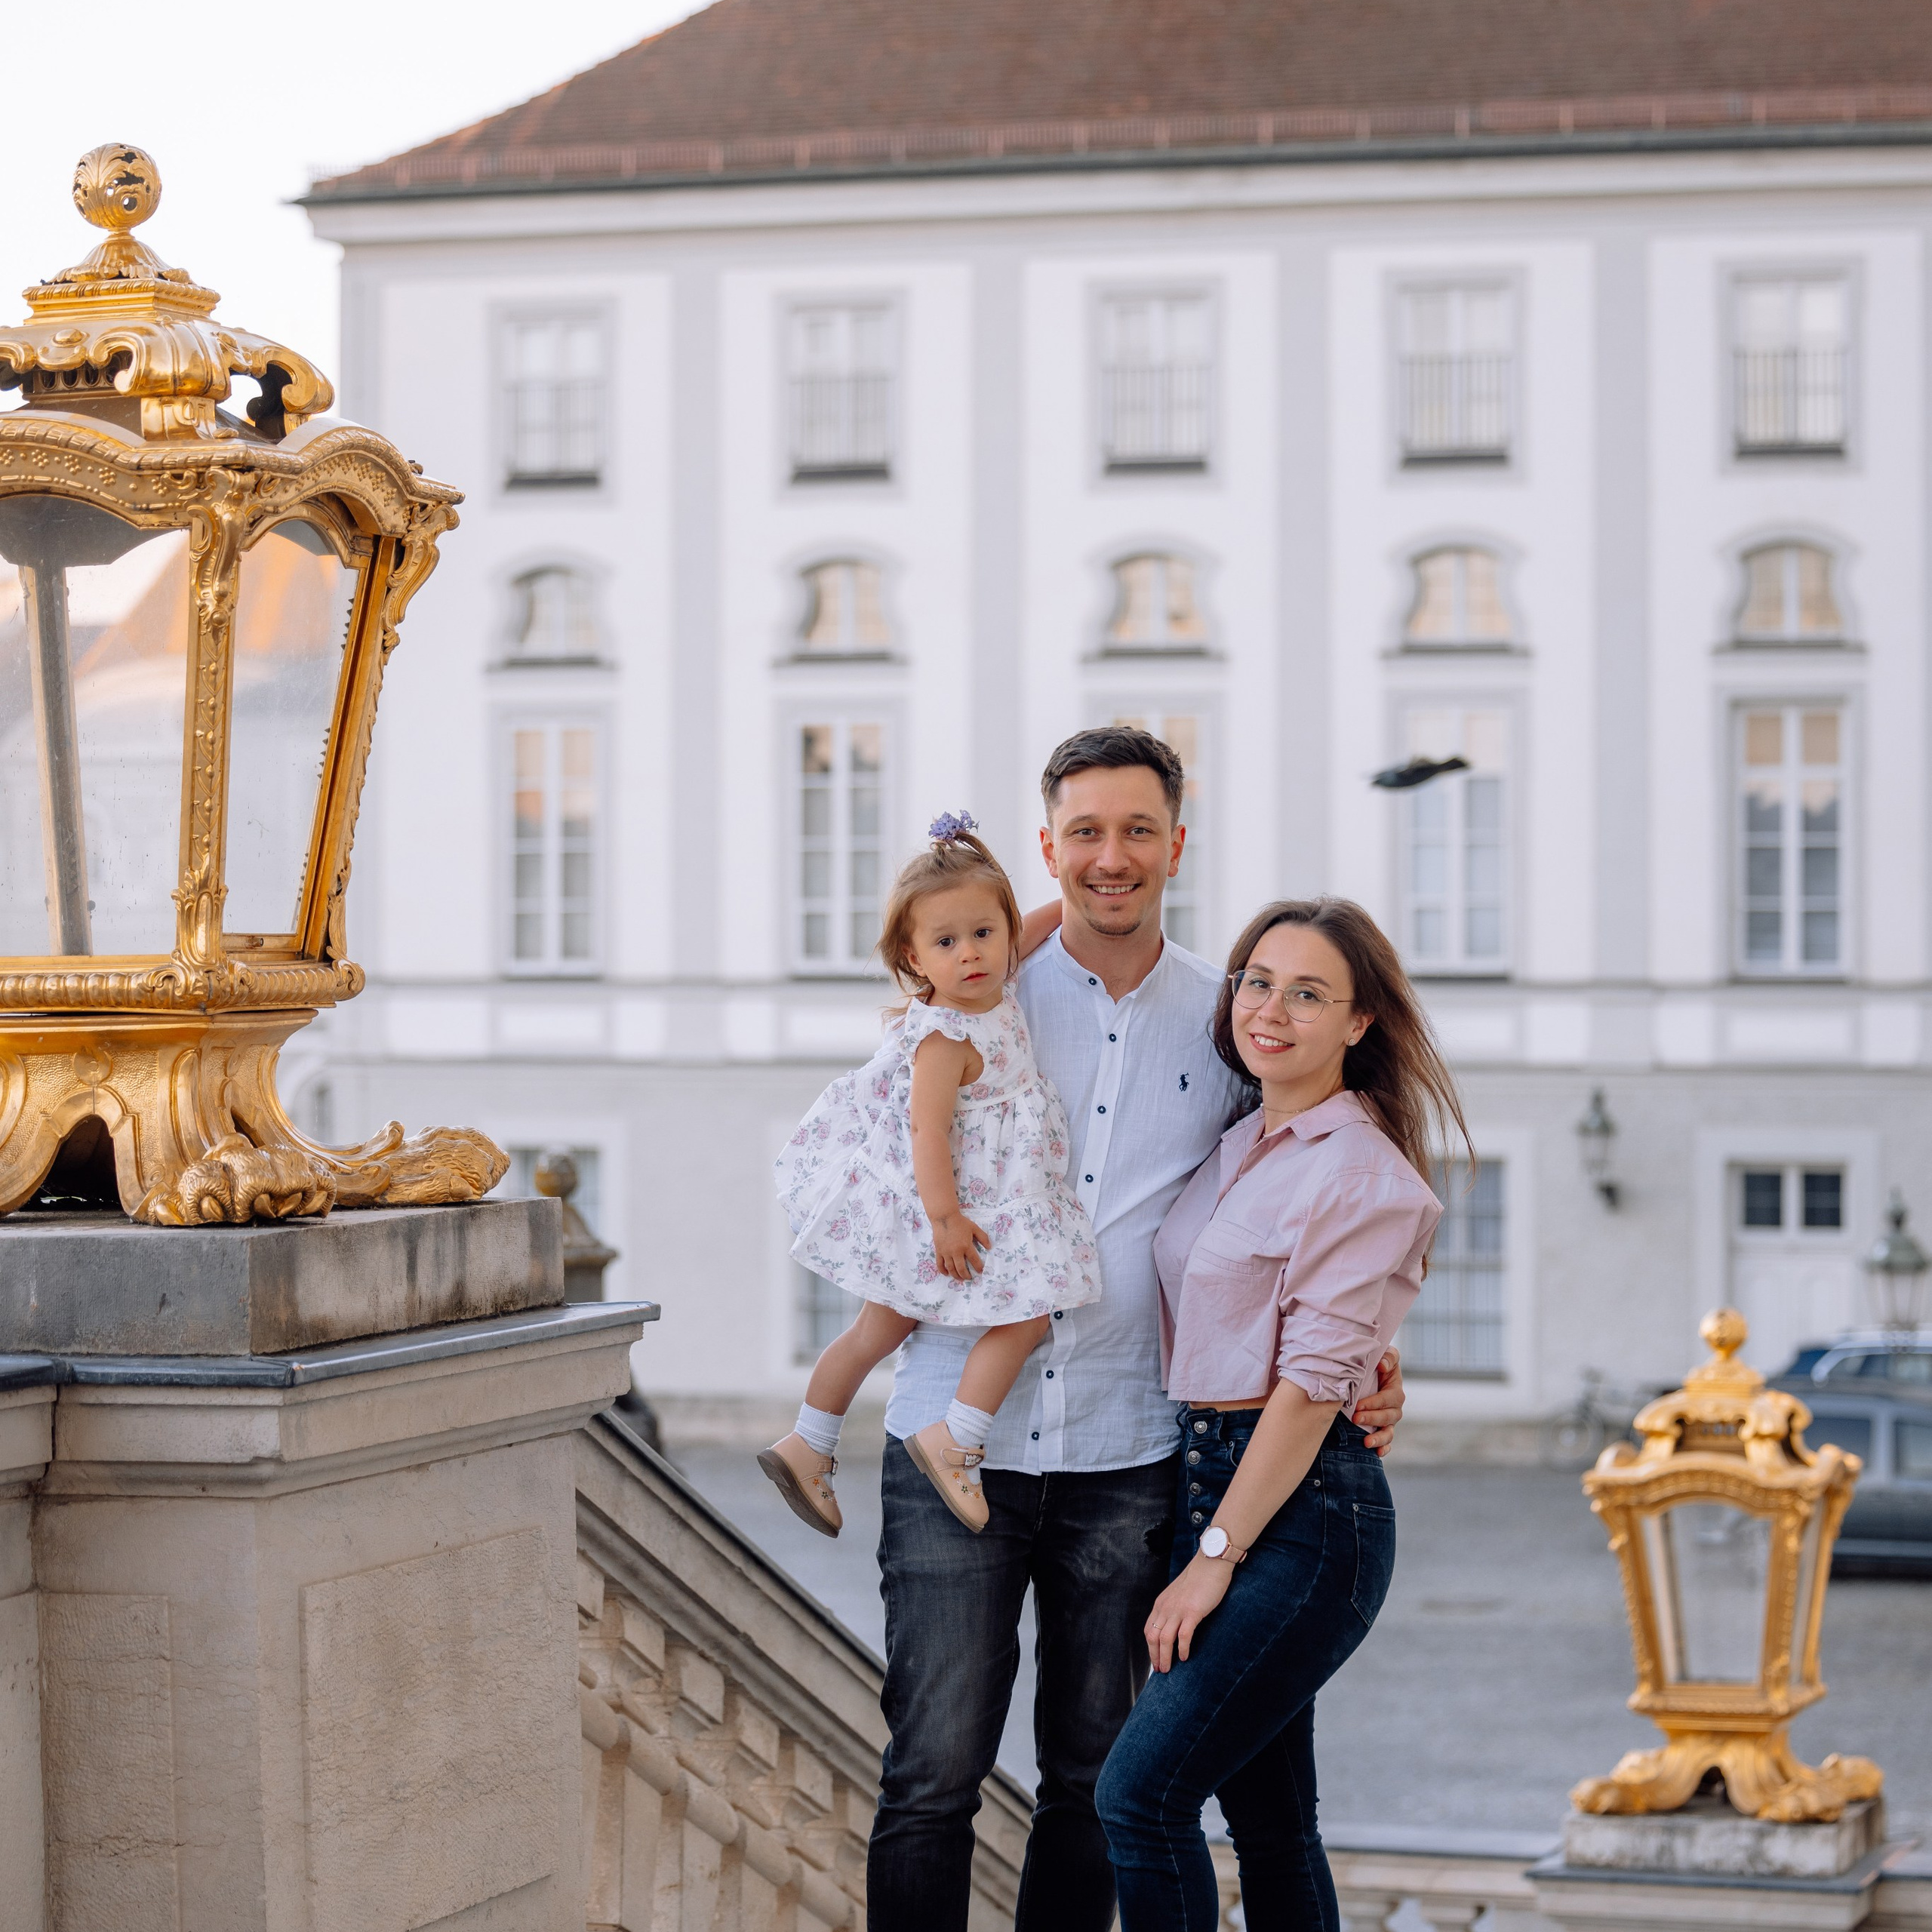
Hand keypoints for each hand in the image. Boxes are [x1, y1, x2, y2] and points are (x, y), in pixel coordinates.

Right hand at [931, 1210, 989, 1279]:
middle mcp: (956, 1251)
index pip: (974, 1260)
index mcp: (966, 1245)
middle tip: (969, 1278)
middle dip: (966, 1275)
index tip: (980, 1271)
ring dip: (956, 1276)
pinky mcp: (938, 1251)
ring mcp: (946, 1252)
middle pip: (961, 1268)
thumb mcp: (974, 1228)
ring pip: (951, 1268)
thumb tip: (989, 1247)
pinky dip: (943, 1271)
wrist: (944, 1217)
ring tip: (960, 1279)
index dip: (978, 1267)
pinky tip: (947, 1274)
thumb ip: (983, 1237)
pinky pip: (940, 1264)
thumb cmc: (960, 1222)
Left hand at [1144, 1552, 1234, 1672]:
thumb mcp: (1178, 1593)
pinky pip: (1184, 1636)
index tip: (1155, 1660)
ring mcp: (1179, 1610)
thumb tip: (1174, 1625)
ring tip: (1169, 1669)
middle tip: (1161, 1670)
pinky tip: (1184, 1657)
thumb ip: (1173, 1607)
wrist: (1210, 1563)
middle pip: (1153, 1637)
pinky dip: (1182, 1649)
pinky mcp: (1193, 1612)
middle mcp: (1166, 1607)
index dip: (1150, 1648)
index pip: (1149, 1630)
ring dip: (1165, 1657)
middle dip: (1155, 1656)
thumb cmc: (1198, 1579)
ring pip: (1165, 1639)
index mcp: (1161, 1603)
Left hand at [1352, 1346, 1404, 1457]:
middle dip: (1372, 1418)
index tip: (1358, 1405)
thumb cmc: (1376, 1364)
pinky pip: (1387, 1442)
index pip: (1388, 1398)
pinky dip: (1383, 1448)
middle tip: (1355, 1418)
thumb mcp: (1385, 1355)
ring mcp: (1389, 1420)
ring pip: (1389, 1431)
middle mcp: (1394, 1407)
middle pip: (1389, 1416)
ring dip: (1379, 1438)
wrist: (1367, 1374)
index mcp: (1395, 1389)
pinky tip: (1377, 1453)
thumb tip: (1382, 1365)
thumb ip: (1388, 1357)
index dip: (1375, 1403)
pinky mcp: (1382, 1429)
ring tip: (1366, 1442)